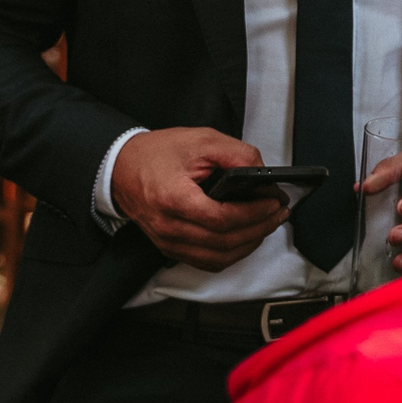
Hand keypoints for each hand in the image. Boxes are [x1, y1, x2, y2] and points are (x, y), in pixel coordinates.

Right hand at [111, 128, 286, 270]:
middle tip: (279, 213)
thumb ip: (238, 155)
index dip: (254, 213)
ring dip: (248, 244)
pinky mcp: (169, 247)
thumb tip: (263, 174)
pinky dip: (230, 254)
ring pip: (217, 257)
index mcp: (174, 199)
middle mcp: (169, 227)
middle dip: (260, 228)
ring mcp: (167, 241)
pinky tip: (246, 238)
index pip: (222, 219)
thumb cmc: (159, 153)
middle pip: (223, 242)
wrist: (122, 168)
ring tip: (268, 225)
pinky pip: (205, 261)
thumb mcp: (203, 141)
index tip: (274, 202)